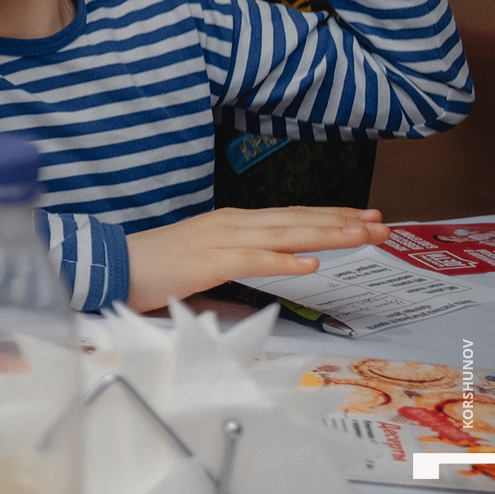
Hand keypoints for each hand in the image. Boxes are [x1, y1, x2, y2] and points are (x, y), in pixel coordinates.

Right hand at [126, 205, 388, 311]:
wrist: (110, 265)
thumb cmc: (154, 268)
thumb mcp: (204, 262)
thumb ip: (236, 264)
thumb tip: (266, 277)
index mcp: (231, 223)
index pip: (290, 216)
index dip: (329, 216)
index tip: (365, 217)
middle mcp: (230, 223)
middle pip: (296, 219)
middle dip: (342, 220)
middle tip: (384, 223)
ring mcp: (218, 238)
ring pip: (283, 233)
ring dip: (326, 233)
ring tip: (362, 235)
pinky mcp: (206, 260)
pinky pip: (252, 259)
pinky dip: (283, 259)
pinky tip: (310, 262)